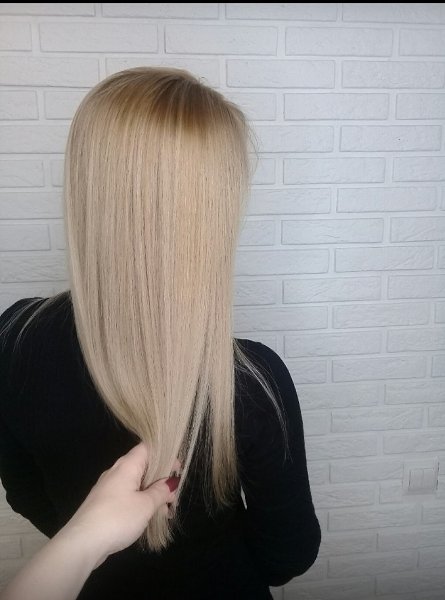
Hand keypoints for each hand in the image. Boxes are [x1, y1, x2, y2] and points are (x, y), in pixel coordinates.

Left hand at [62, 442, 180, 567]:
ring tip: (164, 513)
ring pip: (135, 483)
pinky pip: (126, 495)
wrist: (81, 543)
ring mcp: (108, 487)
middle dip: (161, 480)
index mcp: (127, 465)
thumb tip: (171, 483)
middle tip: (174, 498)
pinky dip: (140, 502)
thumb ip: (161, 492)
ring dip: (152, 494)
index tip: (178, 472)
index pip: (148, 448)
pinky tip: (147, 518)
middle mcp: (116, 471)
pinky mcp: (103, 503)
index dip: (166, 455)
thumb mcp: (146, 505)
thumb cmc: (117, 518)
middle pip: (143, 466)